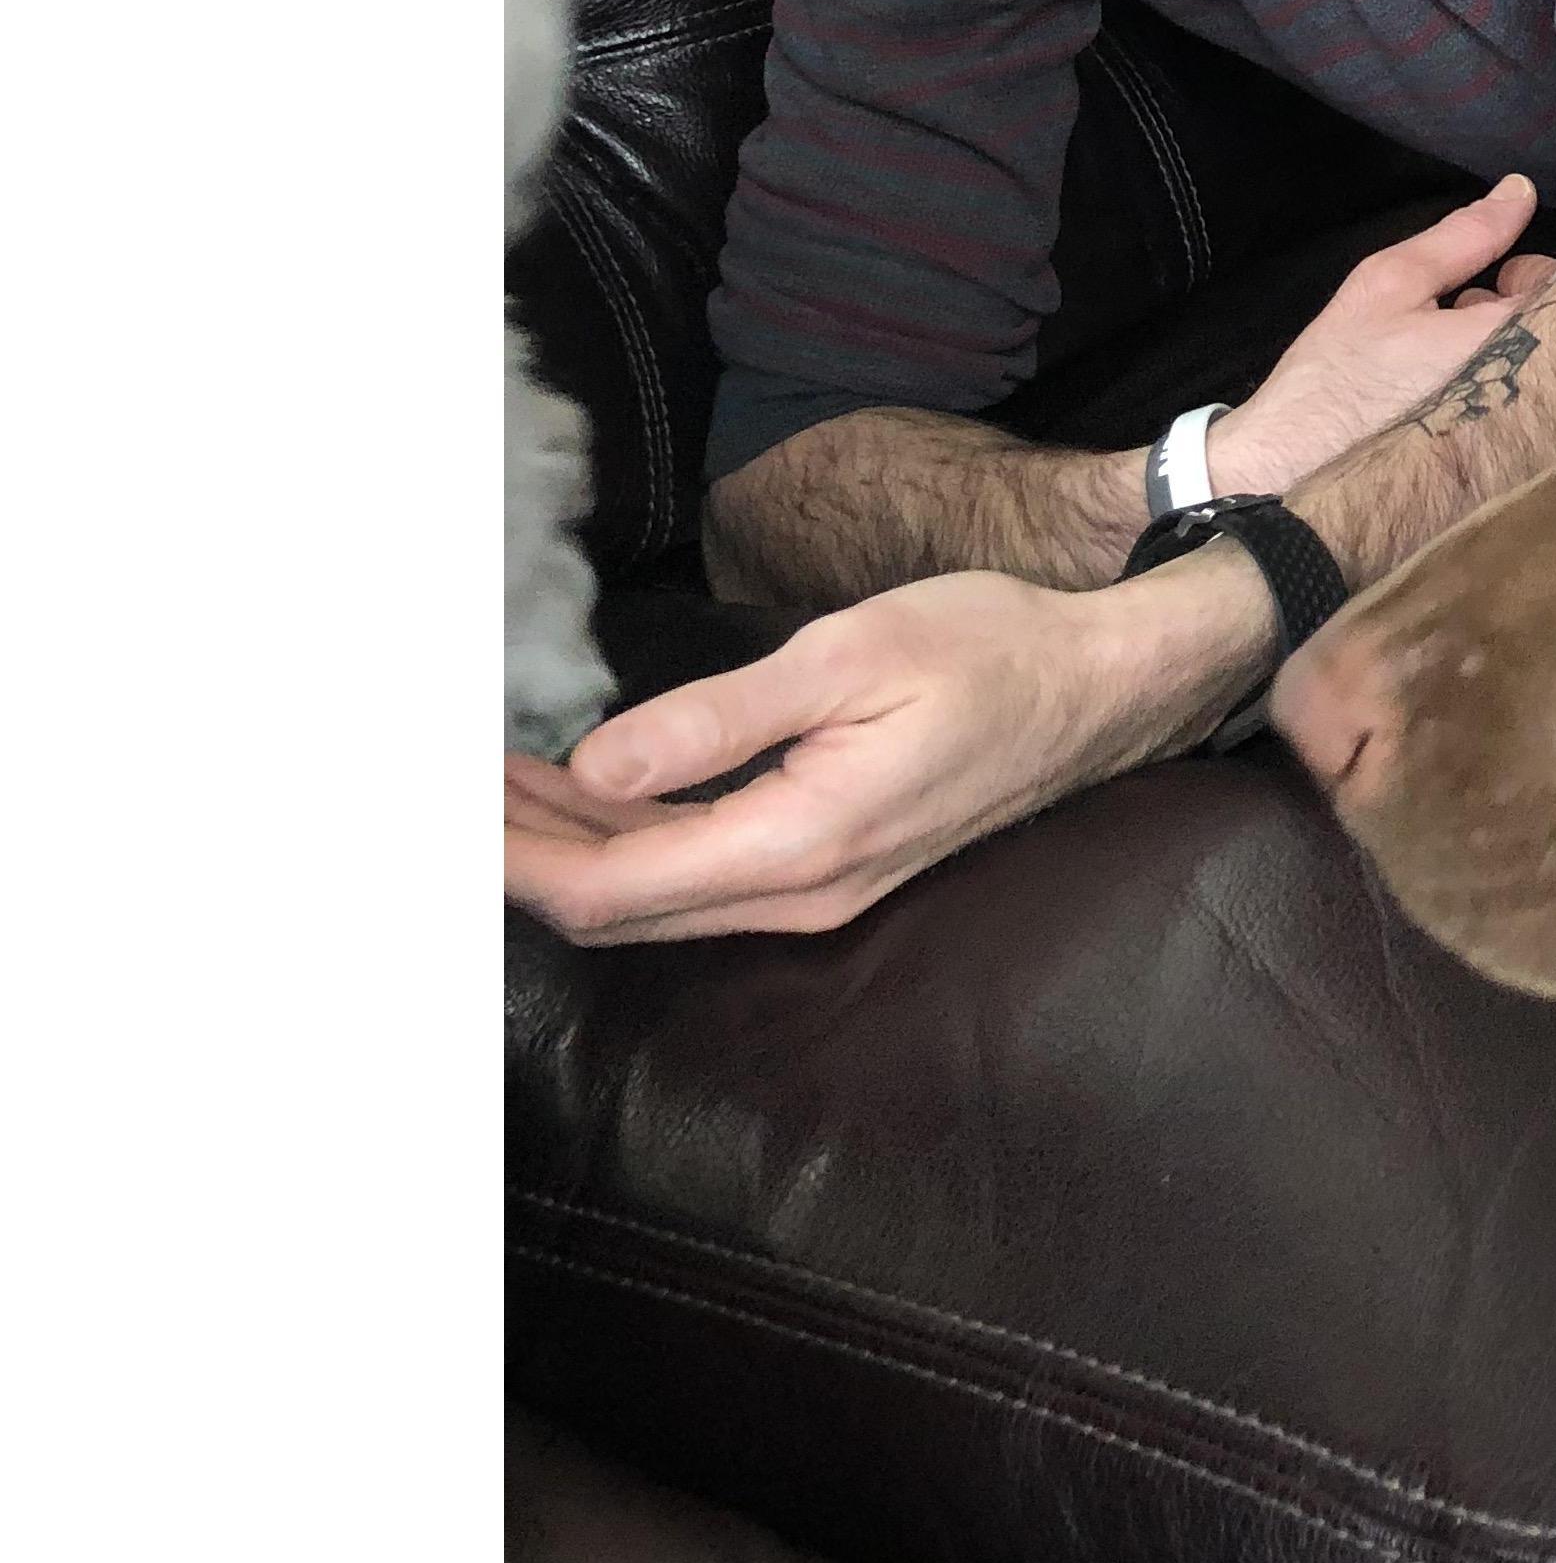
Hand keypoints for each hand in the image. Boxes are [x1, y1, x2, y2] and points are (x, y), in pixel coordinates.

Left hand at [502, 550, 1273, 944]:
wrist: (1102, 687)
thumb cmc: (993, 653)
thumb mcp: (849, 656)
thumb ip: (716, 719)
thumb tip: (595, 767)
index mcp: (799, 845)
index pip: (608, 888)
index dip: (511, 857)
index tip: (445, 807)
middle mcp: (802, 895)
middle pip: (618, 909)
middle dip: (521, 855)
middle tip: (448, 787)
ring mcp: (821, 892)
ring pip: (656, 897)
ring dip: (571, 847)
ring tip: (499, 780)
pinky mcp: (834, 870)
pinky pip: (704, 877)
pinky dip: (632, 839)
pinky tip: (597, 789)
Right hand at [1208, 174, 1555, 495]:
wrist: (1291, 477)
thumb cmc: (1339, 378)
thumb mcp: (1393, 284)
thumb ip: (1466, 235)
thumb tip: (1519, 191)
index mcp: (1516, 345)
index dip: (1545, 273)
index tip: (1503, 274)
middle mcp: (1536, 398)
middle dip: (1533, 311)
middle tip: (1476, 311)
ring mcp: (1527, 441)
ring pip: (1552, 373)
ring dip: (1519, 348)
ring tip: (1454, 352)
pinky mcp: (1510, 472)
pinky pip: (1532, 414)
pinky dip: (1509, 390)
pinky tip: (1459, 391)